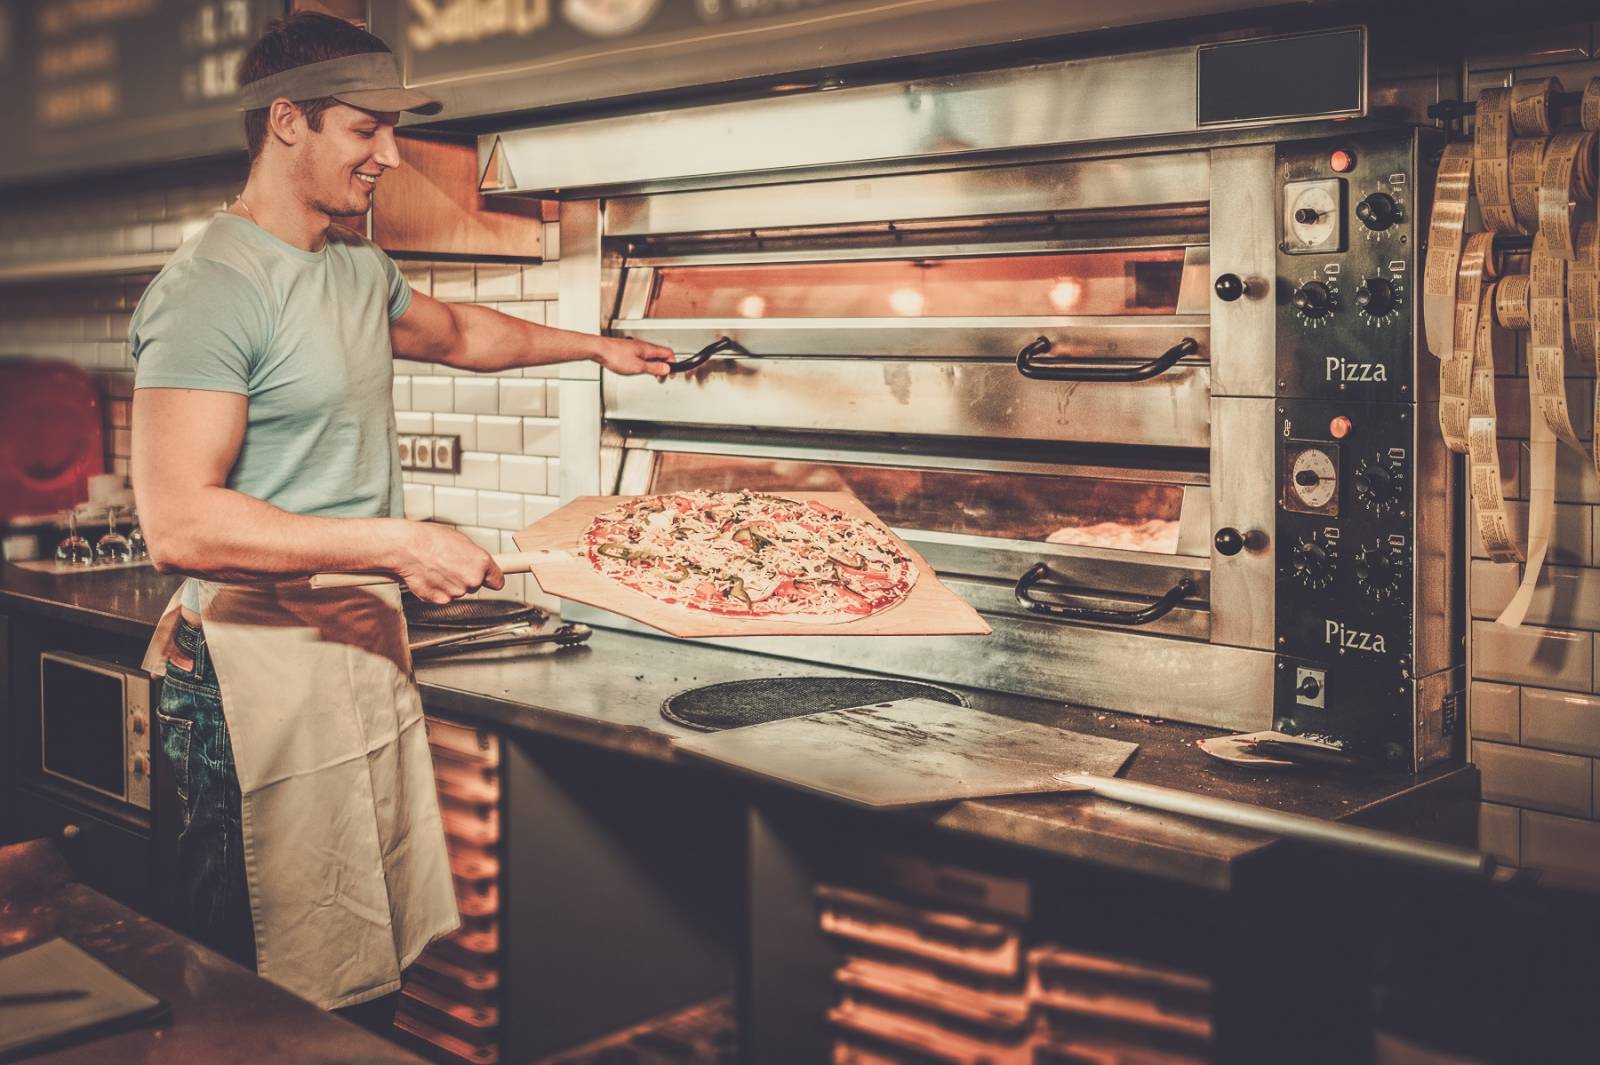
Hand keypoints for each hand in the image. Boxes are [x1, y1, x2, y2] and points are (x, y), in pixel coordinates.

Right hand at [390, 521, 504, 603]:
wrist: (406, 548)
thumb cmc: (430, 539)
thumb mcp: (460, 540)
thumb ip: (473, 556)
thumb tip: (477, 562)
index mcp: (481, 562)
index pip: (497, 581)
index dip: (492, 579)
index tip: (490, 580)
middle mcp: (472, 579)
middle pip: (475, 585)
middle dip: (464, 578)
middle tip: (449, 565)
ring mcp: (457, 592)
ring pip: (458, 591)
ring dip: (449, 584)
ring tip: (435, 568)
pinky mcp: (441, 600)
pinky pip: (442, 597)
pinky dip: (436, 590)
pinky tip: (429, 576)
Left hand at [592, 336, 672, 378]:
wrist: (599, 349)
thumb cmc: (615, 356)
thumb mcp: (638, 367)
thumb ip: (653, 368)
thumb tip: (666, 369)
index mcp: (648, 349)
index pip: (668, 353)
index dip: (672, 363)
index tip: (670, 373)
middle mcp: (643, 346)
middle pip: (661, 354)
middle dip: (664, 366)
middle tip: (661, 377)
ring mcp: (636, 347)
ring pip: (651, 355)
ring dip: (655, 365)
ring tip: (652, 375)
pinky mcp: (628, 350)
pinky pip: (643, 356)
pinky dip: (646, 363)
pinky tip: (640, 369)